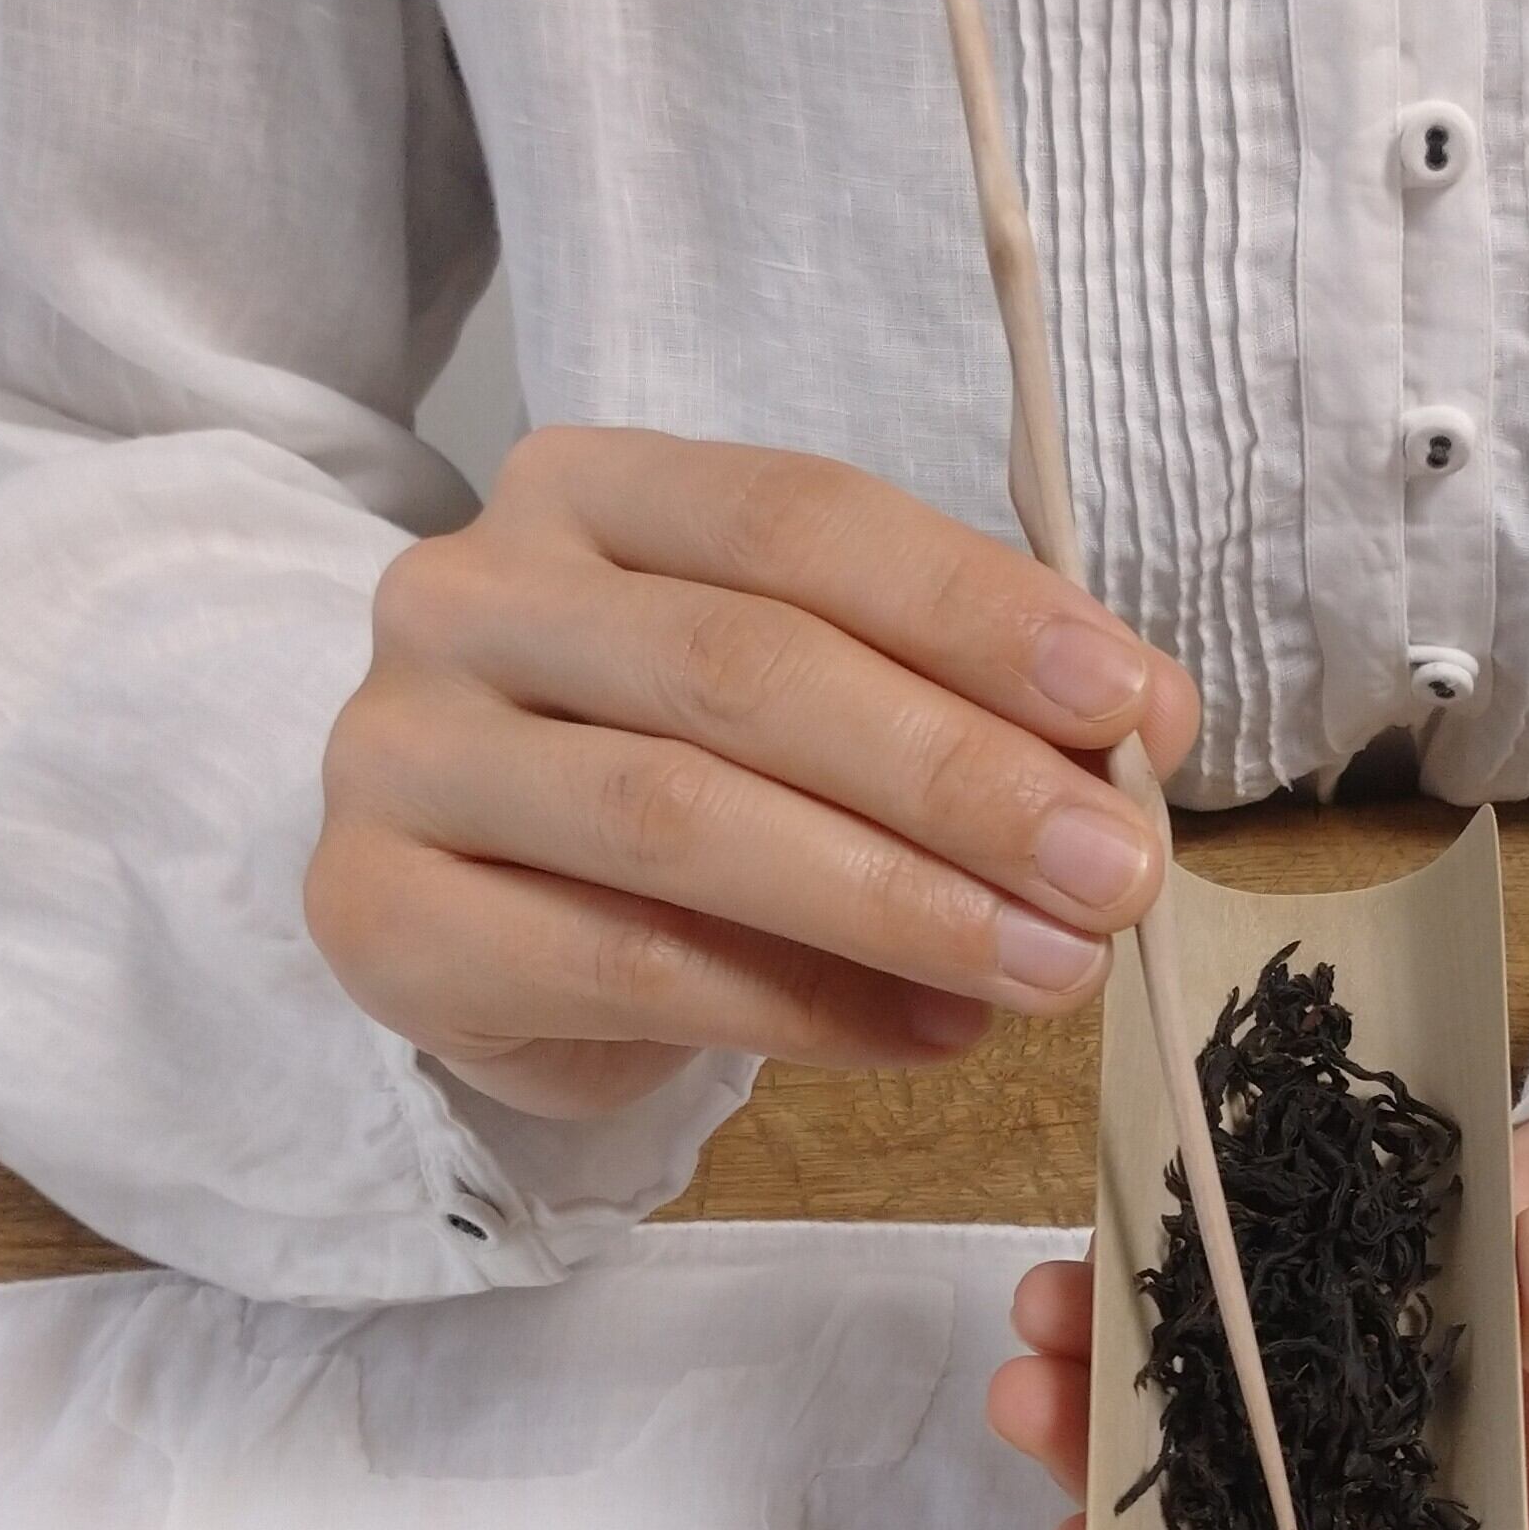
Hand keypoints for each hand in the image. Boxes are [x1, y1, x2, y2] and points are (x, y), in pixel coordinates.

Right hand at [307, 427, 1198, 1117]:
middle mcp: (472, 596)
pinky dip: (806, 1013)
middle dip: (960, 778)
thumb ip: (962, 697)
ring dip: (899, 905)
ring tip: (1050, 968)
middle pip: (744, 669)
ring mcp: (403, 754)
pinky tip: (932, 1035)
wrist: (486, 919)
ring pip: (680, 822)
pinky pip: (627, 967)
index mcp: (593, 493)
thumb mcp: (825, 706)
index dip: (975, 612)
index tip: (1130, 707)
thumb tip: (1147, 728)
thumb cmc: (683, 779)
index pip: (800, 519)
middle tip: (1115, 873)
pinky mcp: (381, 916)